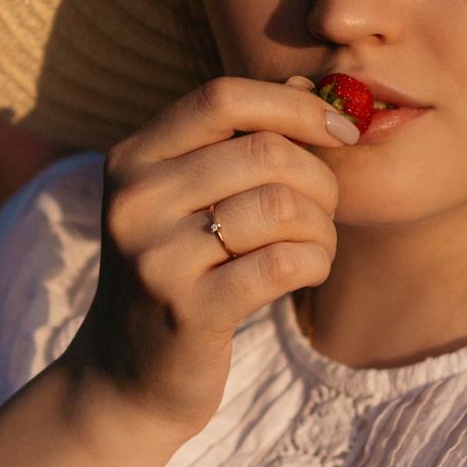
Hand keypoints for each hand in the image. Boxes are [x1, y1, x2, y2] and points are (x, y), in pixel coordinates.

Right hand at [57, 76, 352, 433]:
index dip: (294, 107)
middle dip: (320, 179)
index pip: (222, 99)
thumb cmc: (178, 275)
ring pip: (281, 208)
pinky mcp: (189, 310)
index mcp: (132, 159)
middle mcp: (135, 201)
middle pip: (264, 153)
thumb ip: (240, 143)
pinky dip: (314, 262)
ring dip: (321, 227)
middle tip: (326, 210)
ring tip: (315, 245)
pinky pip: (285, 263)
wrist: (127, 378)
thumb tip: (310, 88)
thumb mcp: (189, 201)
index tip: (340, 133)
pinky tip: (307, 272)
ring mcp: (156, 257)